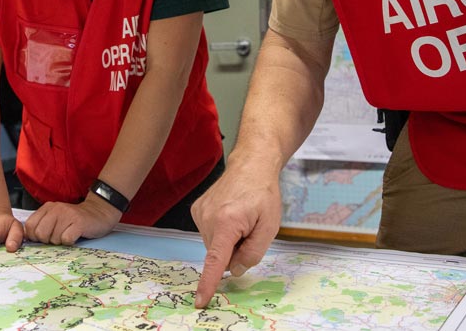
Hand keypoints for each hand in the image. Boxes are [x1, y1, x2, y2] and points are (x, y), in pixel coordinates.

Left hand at [25, 196, 120, 244]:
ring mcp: (68, 215)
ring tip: (68, 234)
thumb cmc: (74, 220)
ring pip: (53, 238)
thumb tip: (28, 239)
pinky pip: (66, 239)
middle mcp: (56, 209)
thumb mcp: (55, 218)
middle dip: (48, 240)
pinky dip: (70, 242)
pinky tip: (75, 236)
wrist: (99, 212)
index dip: (35, 237)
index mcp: (47, 208)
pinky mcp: (79, 223)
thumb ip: (42, 224)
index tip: (46, 237)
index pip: (30, 226)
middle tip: (58, 237)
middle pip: (40, 234)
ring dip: (60, 241)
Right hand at [190, 159, 281, 308]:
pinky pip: (209, 234)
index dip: (208, 283)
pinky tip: (230, 215)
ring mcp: (199, 213)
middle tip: (249, 230)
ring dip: (228, 240)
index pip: (215, 260)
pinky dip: (221, 232)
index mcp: (227, 222)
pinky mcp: (196, 210)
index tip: (200, 300)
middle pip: (219, 254)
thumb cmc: (263, 194)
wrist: (251, 165)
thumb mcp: (269, 226)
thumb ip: (253, 252)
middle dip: (234, 251)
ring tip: (241, 218)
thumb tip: (235, 270)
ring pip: (214, 245)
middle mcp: (208, 217)